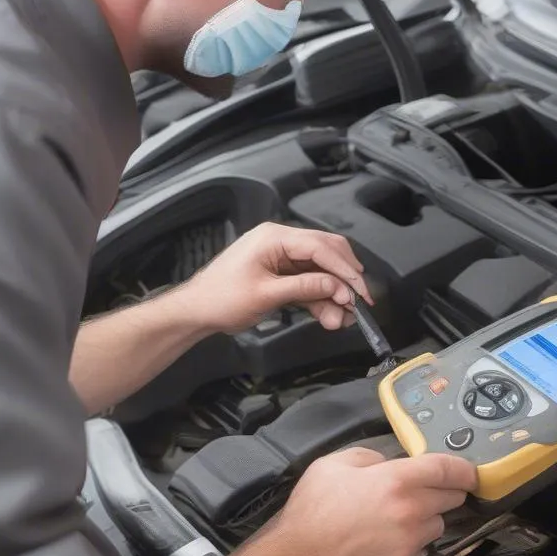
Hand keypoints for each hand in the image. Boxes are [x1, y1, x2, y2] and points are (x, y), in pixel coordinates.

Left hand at [174, 222, 372, 335]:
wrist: (196, 311)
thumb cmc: (220, 299)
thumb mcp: (266, 295)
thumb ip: (305, 288)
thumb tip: (338, 288)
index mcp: (274, 237)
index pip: (321, 247)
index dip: (345, 270)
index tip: (360, 291)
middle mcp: (281, 242)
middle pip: (327, 253)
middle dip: (345, 279)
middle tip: (359, 303)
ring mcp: (282, 257)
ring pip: (321, 270)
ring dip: (334, 294)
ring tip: (342, 318)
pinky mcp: (281, 273)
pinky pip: (309, 282)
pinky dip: (321, 298)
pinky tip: (330, 315)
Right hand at [277, 447, 477, 555]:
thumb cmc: (315, 507)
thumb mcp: (334, 463)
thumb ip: (369, 456)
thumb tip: (387, 463)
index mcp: (396, 480)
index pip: (446, 468)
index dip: (464, 467)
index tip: (471, 470)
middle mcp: (412, 509)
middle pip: (452, 496)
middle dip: (445, 489)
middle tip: (427, 487)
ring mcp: (411, 539)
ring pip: (440, 523)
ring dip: (430, 515)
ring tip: (403, 514)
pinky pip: (424, 545)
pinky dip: (416, 538)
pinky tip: (393, 535)